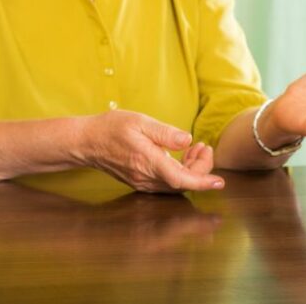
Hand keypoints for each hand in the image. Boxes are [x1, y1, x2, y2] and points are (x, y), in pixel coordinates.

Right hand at [77, 110, 224, 192]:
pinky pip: (166, 183)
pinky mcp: (140, 182)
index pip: (181, 179)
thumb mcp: (139, 121)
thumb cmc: (110, 128)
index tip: (219, 182)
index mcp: (147, 161)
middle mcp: (146, 177)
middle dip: (200, 168)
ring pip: (176, 184)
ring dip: (191, 170)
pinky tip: (180, 157)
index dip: (203, 182)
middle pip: (183, 182)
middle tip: (205, 147)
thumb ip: (164, 132)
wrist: (86, 142)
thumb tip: (187, 140)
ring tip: (196, 149)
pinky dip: (179, 173)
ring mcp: (142, 182)